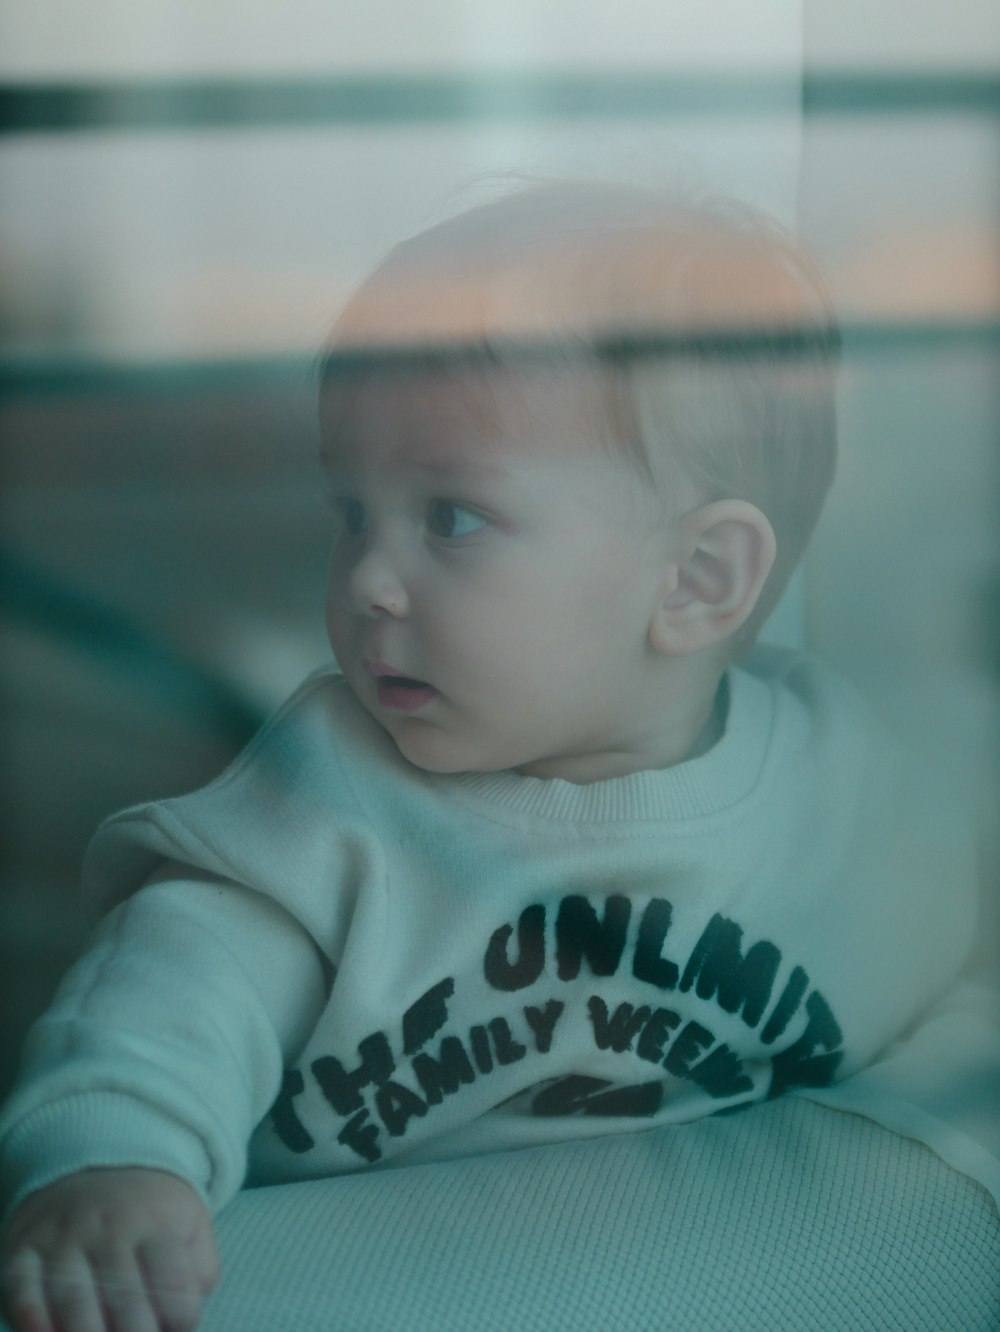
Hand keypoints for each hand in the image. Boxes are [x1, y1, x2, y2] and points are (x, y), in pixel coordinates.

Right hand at [1, 1168, 218, 1331]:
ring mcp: (64, 1238)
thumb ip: (201, 1269)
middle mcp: (110, 1229)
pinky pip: (21, 1286)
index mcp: (157, 1224)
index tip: (178, 1324)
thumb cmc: (150, 1211)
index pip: (175, 1284)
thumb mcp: (190, 1223)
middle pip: (124, 1301)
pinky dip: (30, 1315)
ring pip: (73, 1299)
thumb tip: (189, 1313)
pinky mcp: (25, 1247)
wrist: (97, 1163)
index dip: (181, 1319)